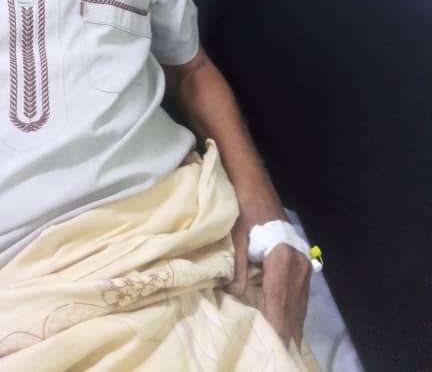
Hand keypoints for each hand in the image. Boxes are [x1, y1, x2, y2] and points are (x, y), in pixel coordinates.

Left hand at [227, 218, 311, 347]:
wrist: (254, 184)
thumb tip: (235, 296)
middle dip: (286, 334)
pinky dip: (294, 311)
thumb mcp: (236, 237)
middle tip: (279, 354)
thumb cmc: (243, 207)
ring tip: (284, 346)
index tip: (272, 348)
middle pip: (293, 309)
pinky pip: (299, 295)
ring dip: (292, 326)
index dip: (275, 327)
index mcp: (283, 259)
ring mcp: (304, 264)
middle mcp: (299, 265)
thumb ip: (238, 269)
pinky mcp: (303, 262)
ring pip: (299, 304)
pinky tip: (289, 326)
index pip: (279, 303)